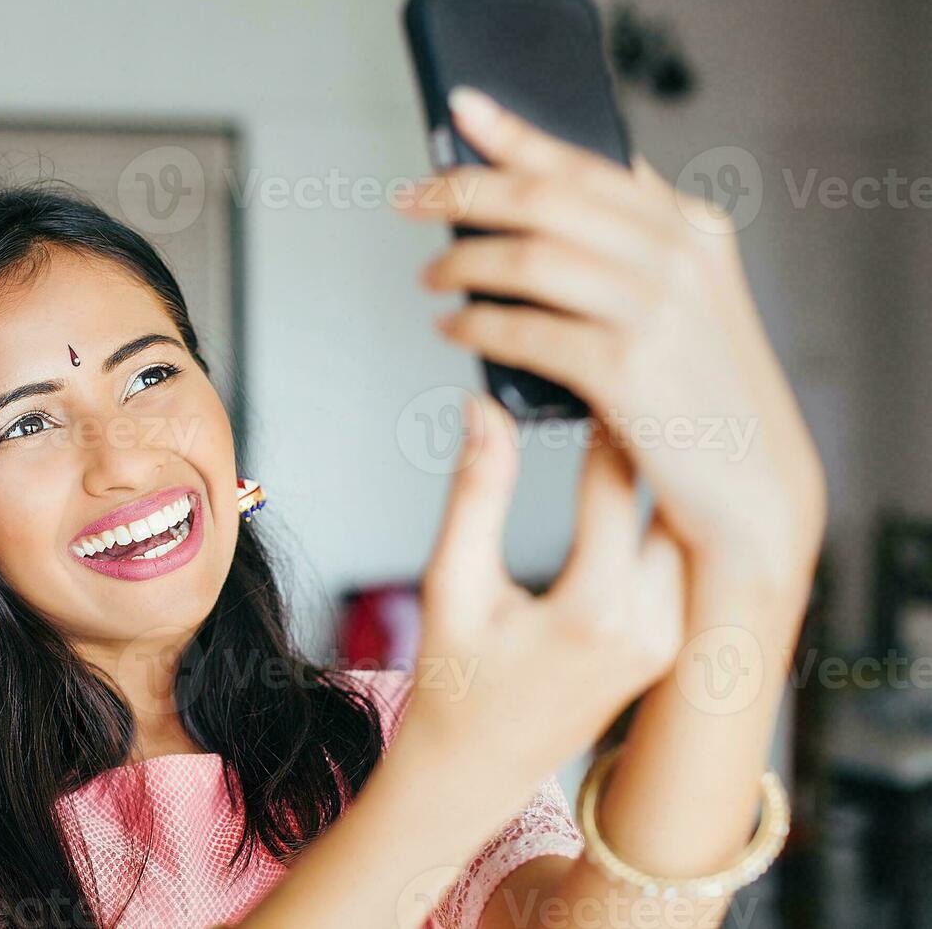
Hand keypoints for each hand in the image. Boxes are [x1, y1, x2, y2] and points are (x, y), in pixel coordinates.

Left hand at [400, 86, 826, 620]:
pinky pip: (526, 330)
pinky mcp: (628, 368)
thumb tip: (547, 195)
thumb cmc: (703, 395)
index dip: (516, 133)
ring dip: (464, 263)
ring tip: (431, 276)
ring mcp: (657, 310)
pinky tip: (452, 328)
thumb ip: (637, 245)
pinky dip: (477, 324)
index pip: (588, 162)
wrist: (752, 488)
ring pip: (530, 258)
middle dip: (465, 191)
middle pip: (547, 199)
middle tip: (410, 197)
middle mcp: (680, 257)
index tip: (461, 108)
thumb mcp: (691, 302)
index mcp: (693, 229)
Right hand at [404, 391, 685, 776]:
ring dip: (658, 475)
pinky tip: (635, 471)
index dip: (601, 415)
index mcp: (597, 612)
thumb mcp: (451, 582)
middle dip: (644, 438)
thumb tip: (484, 409)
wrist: (476, 768)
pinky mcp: (668, 642)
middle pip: (666, 499)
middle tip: (620, 374)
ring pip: (681, 527)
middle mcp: (651, 628)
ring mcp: (668, 640)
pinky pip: (677, 558)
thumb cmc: (453, 680)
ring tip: (630, 413)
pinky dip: (657, 512)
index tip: (592, 364)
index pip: (614, 483)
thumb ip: (477, 492)